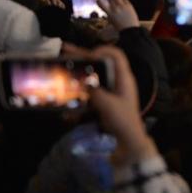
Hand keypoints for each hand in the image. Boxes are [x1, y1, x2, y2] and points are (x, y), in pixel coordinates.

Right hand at [62, 43, 156, 164]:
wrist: (129, 142)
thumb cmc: (123, 121)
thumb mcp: (109, 106)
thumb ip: (96, 93)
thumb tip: (84, 82)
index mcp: (124, 78)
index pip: (116, 55)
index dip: (102, 50)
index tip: (87, 54)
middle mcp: (118, 81)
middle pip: (101, 63)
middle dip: (83, 57)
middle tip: (64, 51)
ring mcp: (111, 91)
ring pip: (93, 77)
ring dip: (78, 73)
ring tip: (61, 68)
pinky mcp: (105, 101)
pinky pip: (90, 92)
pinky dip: (79, 93)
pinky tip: (67, 99)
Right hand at [98, 0, 138, 31]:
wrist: (130, 29)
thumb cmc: (120, 27)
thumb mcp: (110, 20)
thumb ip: (108, 12)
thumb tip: (107, 6)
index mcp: (110, 12)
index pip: (101, 2)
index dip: (99, 0)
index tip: (99, 0)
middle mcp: (116, 7)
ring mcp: (123, 5)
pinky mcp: (130, 5)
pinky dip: (122, 0)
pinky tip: (122, 3)